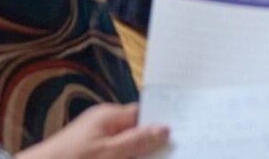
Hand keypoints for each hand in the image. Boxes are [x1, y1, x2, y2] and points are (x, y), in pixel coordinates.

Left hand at [19, 103, 168, 158]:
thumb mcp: (109, 154)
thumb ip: (136, 142)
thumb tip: (164, 128)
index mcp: (109, 116)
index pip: (142, 114)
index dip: (160, 124)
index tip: (179, 135)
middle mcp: (102, 124)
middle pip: (135, 131)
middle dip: (151, 143)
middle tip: (173, 151)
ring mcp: (94, 139)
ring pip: (124, 146)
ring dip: (136, 153)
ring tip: (157, 156)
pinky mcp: (89, 152)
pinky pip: (113, 153)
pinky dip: (122, 157)